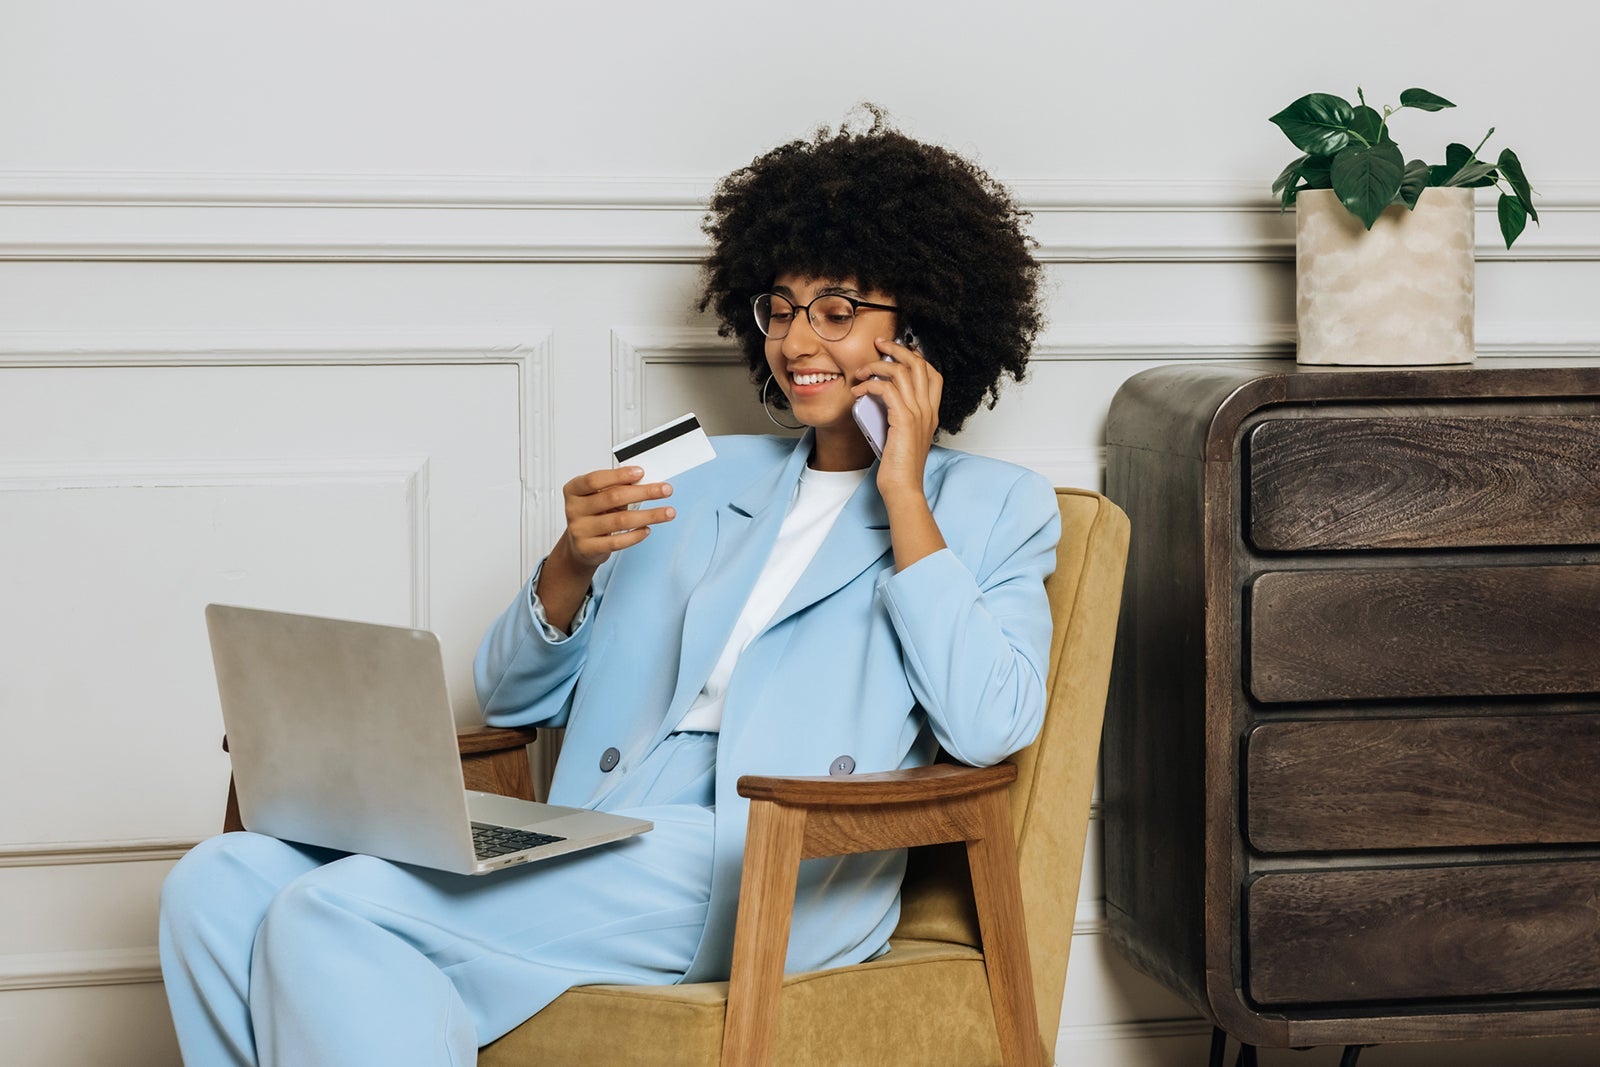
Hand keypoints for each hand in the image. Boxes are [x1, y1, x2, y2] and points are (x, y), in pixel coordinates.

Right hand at [557, 466, 674, 569]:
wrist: (580, 547)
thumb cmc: (594, 515)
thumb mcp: (600, 497)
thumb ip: (617, 487)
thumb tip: (645, 480)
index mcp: (574, 490)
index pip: (595, 479)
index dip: (619, 475)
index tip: (641, 472)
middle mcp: (574, 509)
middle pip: (612, 497)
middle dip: (644, 492)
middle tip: (665, 490)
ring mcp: (579, 530)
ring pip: (620, 521)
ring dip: (649, 515)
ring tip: (667, 512)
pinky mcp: (588, 548)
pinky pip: (618, 541)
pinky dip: (636, 535)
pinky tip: (647, 529)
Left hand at [851, 336, 942, 504]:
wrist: (903, 488)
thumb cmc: (899, 467)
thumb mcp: (901, 436)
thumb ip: (897, 416)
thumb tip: (878, 398)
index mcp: (931, 412)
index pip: (932, 373)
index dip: (916, 356)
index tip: (896, 351)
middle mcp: (928, 409)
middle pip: (919, 364)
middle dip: (897, 348)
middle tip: (878, 344)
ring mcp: (918, 413)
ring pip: (901, 371)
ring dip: (876, 366)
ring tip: (860, 372)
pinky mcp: (903, 420)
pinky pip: (885, 389)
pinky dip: (868, 385)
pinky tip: (857, 392)